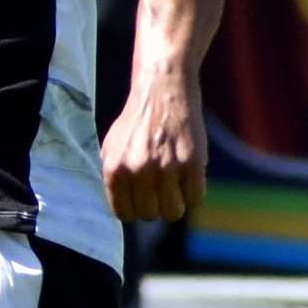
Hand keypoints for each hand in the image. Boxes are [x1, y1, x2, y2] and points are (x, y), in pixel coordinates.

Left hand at [101, 69, 206, 220]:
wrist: (162, 92)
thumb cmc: (136, 123)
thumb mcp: (112, 148)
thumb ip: (115, 179)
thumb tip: (124, 210)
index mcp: (114, 168)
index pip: (124, 213)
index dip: (134, 209)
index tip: (141, 199)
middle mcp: (137, 170)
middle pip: (150, 215)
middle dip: (156, 205)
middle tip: (159, 186)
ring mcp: (165, 168)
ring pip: (174, 212)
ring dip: (176, 201)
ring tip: (173, 181)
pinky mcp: (192, 163)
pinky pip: (195, 197)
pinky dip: (193, 190)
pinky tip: (187, 171)